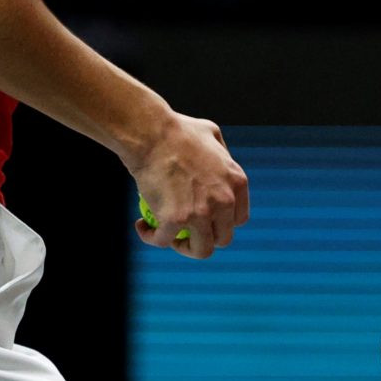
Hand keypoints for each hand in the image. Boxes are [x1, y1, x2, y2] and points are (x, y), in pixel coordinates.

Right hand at [128, 114, 248, 259]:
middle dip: (205, 239)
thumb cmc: (177, 130)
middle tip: (184, 230)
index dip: (221, 223)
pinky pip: (164, 241)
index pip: (239, 219)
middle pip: (223, 238)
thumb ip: (223, 155)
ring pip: (201, 251)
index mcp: (237, 182)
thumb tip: (222, 168)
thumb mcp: (212, 134)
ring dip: (183, 247)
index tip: (205, 219)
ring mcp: (201, 213)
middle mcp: (224, 200)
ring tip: (167, 236)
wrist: (151, 134)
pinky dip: (151, 237)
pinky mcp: (176, 220)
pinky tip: (141, 227)